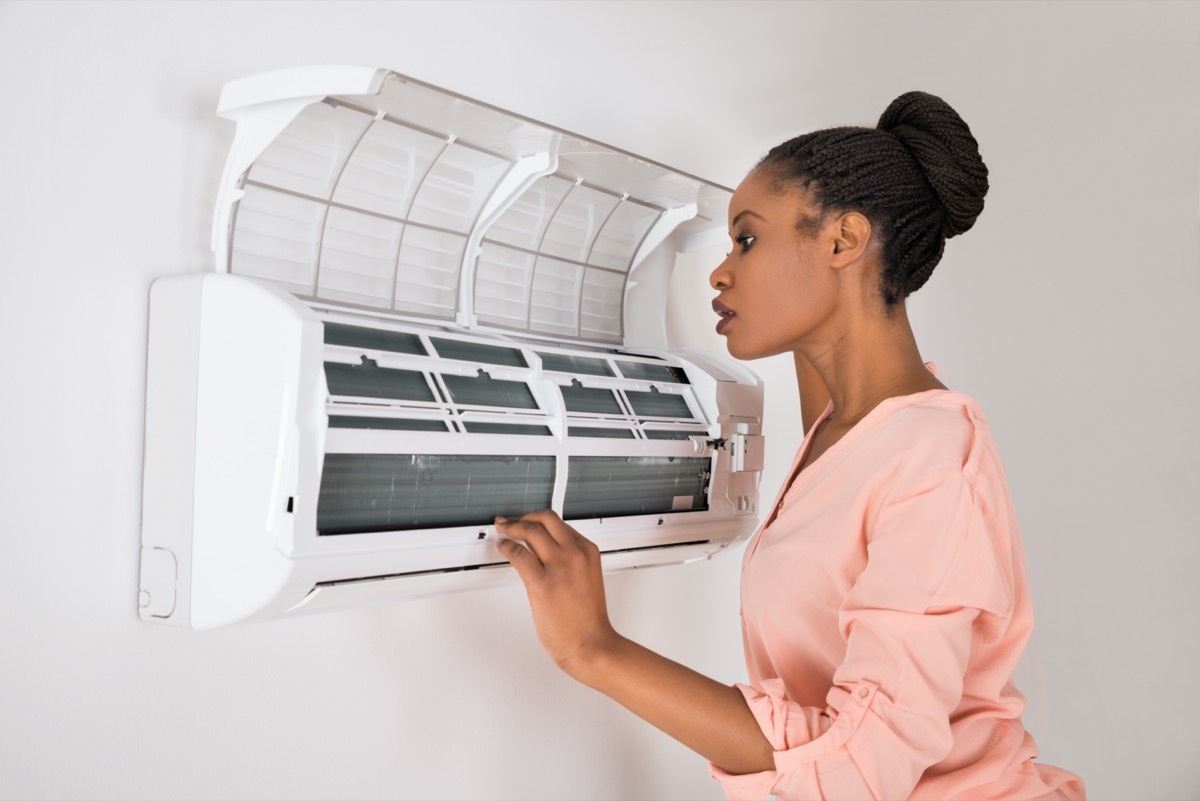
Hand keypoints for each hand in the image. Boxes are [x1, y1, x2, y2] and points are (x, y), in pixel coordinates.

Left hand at [494, 510, 619, 678]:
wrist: (591, 644)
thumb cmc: (588, 620)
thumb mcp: (586, 579)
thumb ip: (570, 561)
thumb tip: (544, 552)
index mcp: (588, 551)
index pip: (560, 524)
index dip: (539, 520)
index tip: (529, 521)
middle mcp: (575, 553)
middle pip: (545, 519)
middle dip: (524, 517)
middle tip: (511, 521)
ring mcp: (559, 566)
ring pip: (531, 531)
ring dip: (512, 527)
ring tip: (503, 530)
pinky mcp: (542, 582)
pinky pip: (518, 554)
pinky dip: (506, 546)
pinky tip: (503, 547)